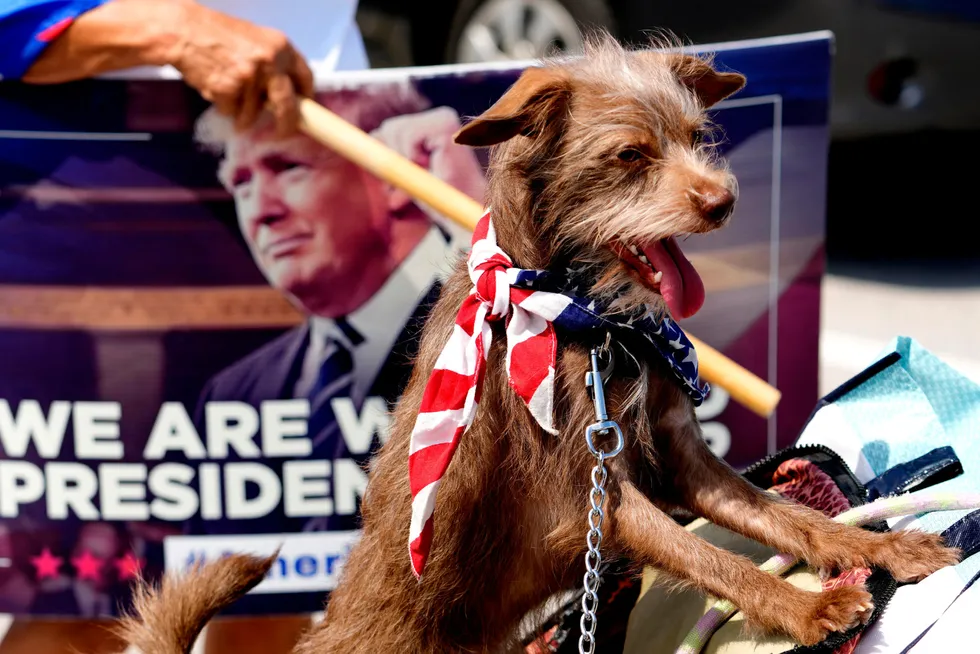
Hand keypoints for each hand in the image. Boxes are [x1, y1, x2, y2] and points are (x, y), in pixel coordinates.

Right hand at [23, 0, 312, 135]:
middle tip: (282, 133)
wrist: (185, 31)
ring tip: (227, 87)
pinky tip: (215, 85)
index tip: (306, 109)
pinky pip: (232, 112)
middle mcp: (270, 62)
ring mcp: (250, 77)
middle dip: (286, 125)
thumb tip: (290, 96)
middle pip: (288, 107)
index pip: (306, 78)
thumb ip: (275, 64)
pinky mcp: (230, 90)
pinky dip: (223, 106)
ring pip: (254, 113)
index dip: (307, 97)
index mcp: (281, 47)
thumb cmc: (219, 36)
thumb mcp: (256, 41)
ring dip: (241, 111)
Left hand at [371, 107, 486, 244]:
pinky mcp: (446, 128)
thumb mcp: (408, 170)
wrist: (464, 213)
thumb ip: (392, 152)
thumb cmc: (439, 196)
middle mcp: (441, 116)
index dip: (390, 155)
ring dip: (405, 160)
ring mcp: (444, 120)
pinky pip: (408, 136)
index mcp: (433, 122)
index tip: (406, 177)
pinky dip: (412, 157)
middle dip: (396, 158)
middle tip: (418, 178)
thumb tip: (371, 136)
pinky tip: (431, 167)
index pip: (390, 128)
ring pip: (395, 130)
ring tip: (427, 174)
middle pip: (390, 127)